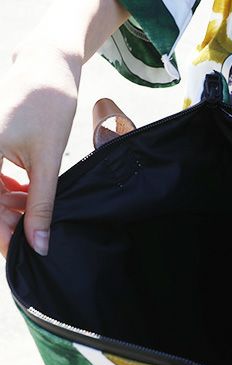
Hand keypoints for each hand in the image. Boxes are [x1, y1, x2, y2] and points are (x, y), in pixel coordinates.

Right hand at [0, 46, 79, 256]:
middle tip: (27, 237)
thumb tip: (39, 244)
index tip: (18, 251)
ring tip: (31, 215)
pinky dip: (6, 191)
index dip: (1, 232)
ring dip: (7, 208)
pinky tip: (25, 198)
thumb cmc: (48, 107)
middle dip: (5, 221)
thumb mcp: (46, 162)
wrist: (46, 69)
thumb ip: (42, 205)